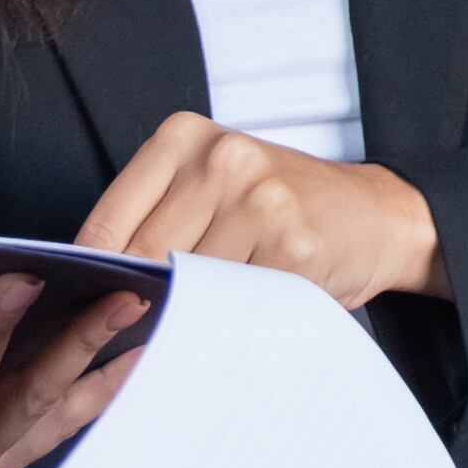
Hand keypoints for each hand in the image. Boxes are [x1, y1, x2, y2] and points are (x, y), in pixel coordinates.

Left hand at [78, 114, 442, 308]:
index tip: (89, 310)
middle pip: (141, 259)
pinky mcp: (292, 247)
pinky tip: (232, 324)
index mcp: (185, 136)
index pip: (106, 223)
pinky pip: (232, 303)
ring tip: (190, 328)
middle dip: (135, 303)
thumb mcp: (213, 187)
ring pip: (185, 287)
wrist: (378, 214)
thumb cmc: (282, 209)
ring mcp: (260, 201)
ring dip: (180, 318)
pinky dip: (224, 324)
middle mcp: (222, 159)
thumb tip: (91, 286)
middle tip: (136, 331)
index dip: (92, 279)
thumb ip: (155, 220)